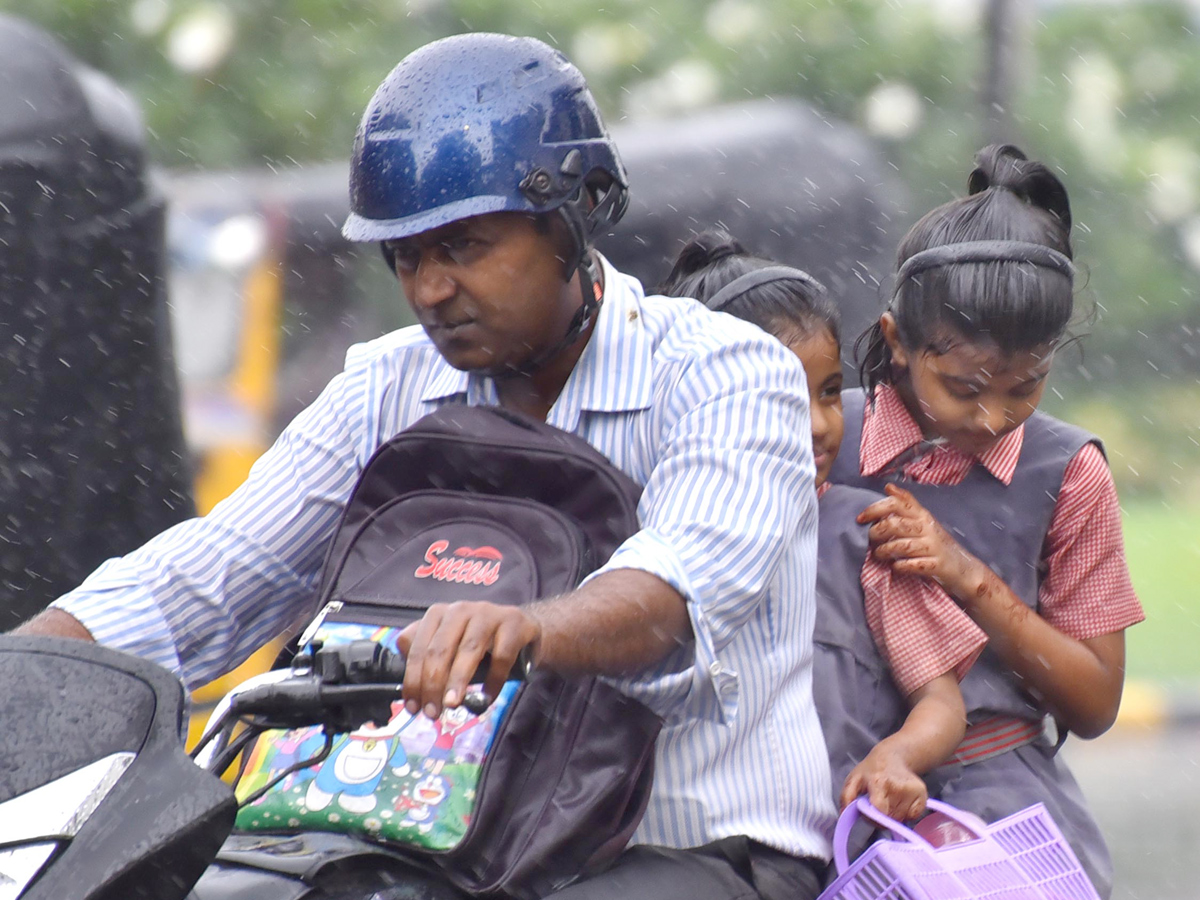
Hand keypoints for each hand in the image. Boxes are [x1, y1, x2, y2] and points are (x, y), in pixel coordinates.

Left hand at [398, 601, 539, 719]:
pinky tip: (487, 697)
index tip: (413, 707)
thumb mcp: (450, 643)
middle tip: (432, 712)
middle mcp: (461, 610)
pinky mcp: (514, 624)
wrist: (524, 629)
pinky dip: (493, 680)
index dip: (413, 680)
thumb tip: (405, 675)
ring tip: (452, 704)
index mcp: (439, 614)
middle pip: (440, 649)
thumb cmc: (481, 641)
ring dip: (458, 681)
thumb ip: (425, 652)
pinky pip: (501, 656)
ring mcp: (488, 614)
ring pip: (468, 650)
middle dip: (433, 684)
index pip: (419, 648)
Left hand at [841, 743, 927, 820]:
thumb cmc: (871, 771)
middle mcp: (897, 786)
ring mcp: (912, 790)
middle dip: (882, 817)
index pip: (879, 812)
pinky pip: (913, 816)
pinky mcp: (922, 793)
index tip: (870, 813)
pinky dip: (906, 814)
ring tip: (889, 800)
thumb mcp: (853, 780)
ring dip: (894, 815)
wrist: (893, 756)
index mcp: (878, 782)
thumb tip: (844, 815)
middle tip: (878, 804)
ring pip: (901, 818)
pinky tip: (900, 801)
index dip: (874, 817)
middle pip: (891, 818)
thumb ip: (846, 797)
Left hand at [856, 484, 980, 597]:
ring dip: (885, 550)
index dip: (876, 508)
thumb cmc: (936, 544)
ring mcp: (933, 547)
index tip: (860, 518)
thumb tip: (888, 487)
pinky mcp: (936, 565)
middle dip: (877, 531)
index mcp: (923, 516)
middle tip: (870, 539)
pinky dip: (901, 566)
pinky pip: (914, 565)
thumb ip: (906, 505)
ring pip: (903, 545)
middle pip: (896, 524)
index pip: (899, 503)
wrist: (964, 569)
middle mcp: (928, 528)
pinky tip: (895, 567)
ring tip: (878, 554)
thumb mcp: (923, 521)